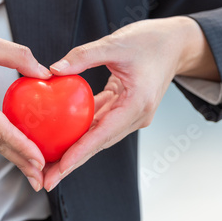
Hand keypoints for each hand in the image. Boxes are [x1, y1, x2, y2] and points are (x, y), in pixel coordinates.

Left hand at [43, 16, 218, 190]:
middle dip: (71, 163)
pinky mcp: (124, 109)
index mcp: (137, 104)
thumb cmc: (153, 41)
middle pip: (97, 144)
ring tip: (48, 161)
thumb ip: (84, 56)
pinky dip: (80, 130)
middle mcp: (135, 115)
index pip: (102, 135)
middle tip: (45, 179)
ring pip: (96, 137)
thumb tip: (55, 70)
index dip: (78, 153)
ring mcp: (130, 115)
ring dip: (73, 149)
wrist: (176, 42)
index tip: (60, 168)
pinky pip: (98, 122)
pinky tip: (61, 134)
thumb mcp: (116, 43)